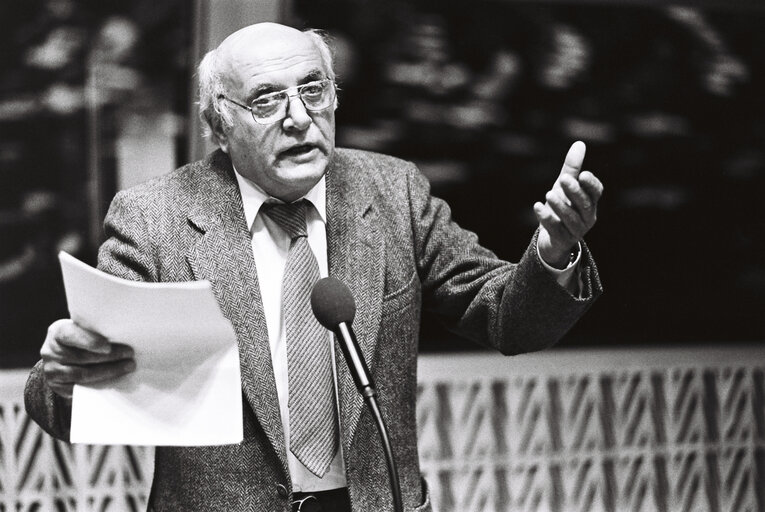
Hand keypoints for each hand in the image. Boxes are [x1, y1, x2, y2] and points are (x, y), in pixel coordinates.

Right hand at [40, 319, 135, 398]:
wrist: (60, 356)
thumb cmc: (79, 338)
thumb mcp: (82, 329)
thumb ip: (95, 331)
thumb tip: (125, 335)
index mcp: (57, 332)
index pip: (70, 335)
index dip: (89, 342)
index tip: (107, 346)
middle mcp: (51, 351)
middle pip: (82, 357)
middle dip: (110, 356)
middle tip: (129, 354)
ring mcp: (52, 371)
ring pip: (82, 375)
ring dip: (109, 371)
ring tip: (127, 366)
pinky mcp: (57, 386)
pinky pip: (80, 388)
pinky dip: (99, 385)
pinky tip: (115, 380)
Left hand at [534, 141, 602, 267]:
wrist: (551, 238)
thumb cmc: (561, 207)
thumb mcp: (564, 187)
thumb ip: (572, 168)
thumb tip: (579, 143)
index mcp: (590, 202)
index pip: (596, 192)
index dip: (591, 184)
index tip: (583, 174)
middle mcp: (587, 217)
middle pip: (584, 204)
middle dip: (574, 192)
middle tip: (563, 180)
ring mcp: (576, 231)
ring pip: (571, 219)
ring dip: (560, 206)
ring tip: (548, 194)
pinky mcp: (562, 240)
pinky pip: (555, 229)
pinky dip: (546, 218)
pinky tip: (537, 207)